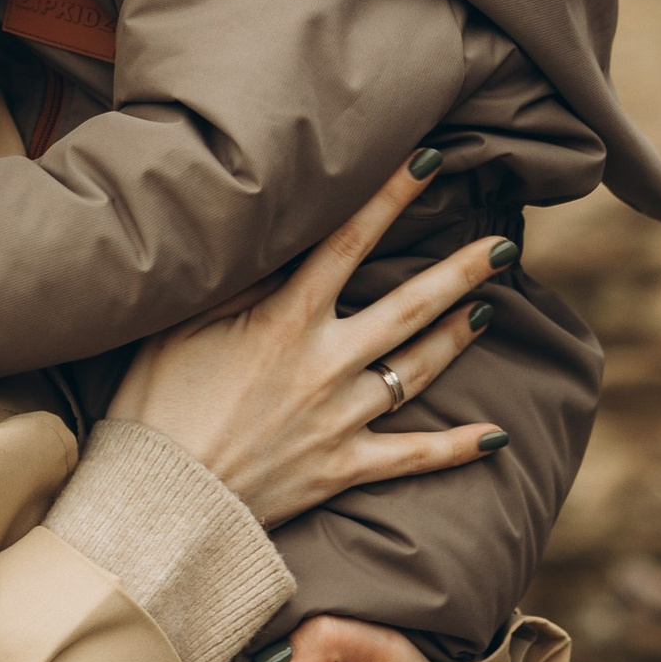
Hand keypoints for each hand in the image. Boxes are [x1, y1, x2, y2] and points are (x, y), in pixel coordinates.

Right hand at [105, 161, 507, 533]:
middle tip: (504, 245)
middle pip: (409, 307)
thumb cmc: (156, 403)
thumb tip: (280, 241)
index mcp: (287, 321)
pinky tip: (498, 437)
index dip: (392, 197)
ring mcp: (341, 419)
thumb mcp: (181, 325)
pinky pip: (413, 458)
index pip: (350, 243)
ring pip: (418, 371)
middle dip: (460, 272)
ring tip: (487, 309)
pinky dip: (457, 449)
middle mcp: (327, 365)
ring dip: (458, 338)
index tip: (430, 161)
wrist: (161, 499)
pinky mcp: (342, 469)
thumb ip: (238, 283)